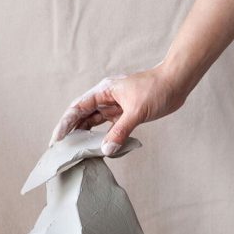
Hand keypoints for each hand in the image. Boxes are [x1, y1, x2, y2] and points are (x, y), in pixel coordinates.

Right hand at [48, 65, 185, 154]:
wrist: (176, 83)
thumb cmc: (156, 89)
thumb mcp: (137, 111)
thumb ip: (120, 131)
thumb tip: (106, 150)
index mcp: (103, 91)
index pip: (77, 108)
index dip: (65, 123)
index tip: (57, 138)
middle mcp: (104, 98)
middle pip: (81, 115)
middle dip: (69, 131)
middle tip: (59, 148)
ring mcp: (113, 106)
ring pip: (92, 122)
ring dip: (83, 134)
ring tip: (72, 150)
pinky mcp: (123, 114)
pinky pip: (107, 127)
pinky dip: (100, 137)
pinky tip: (96, 148)